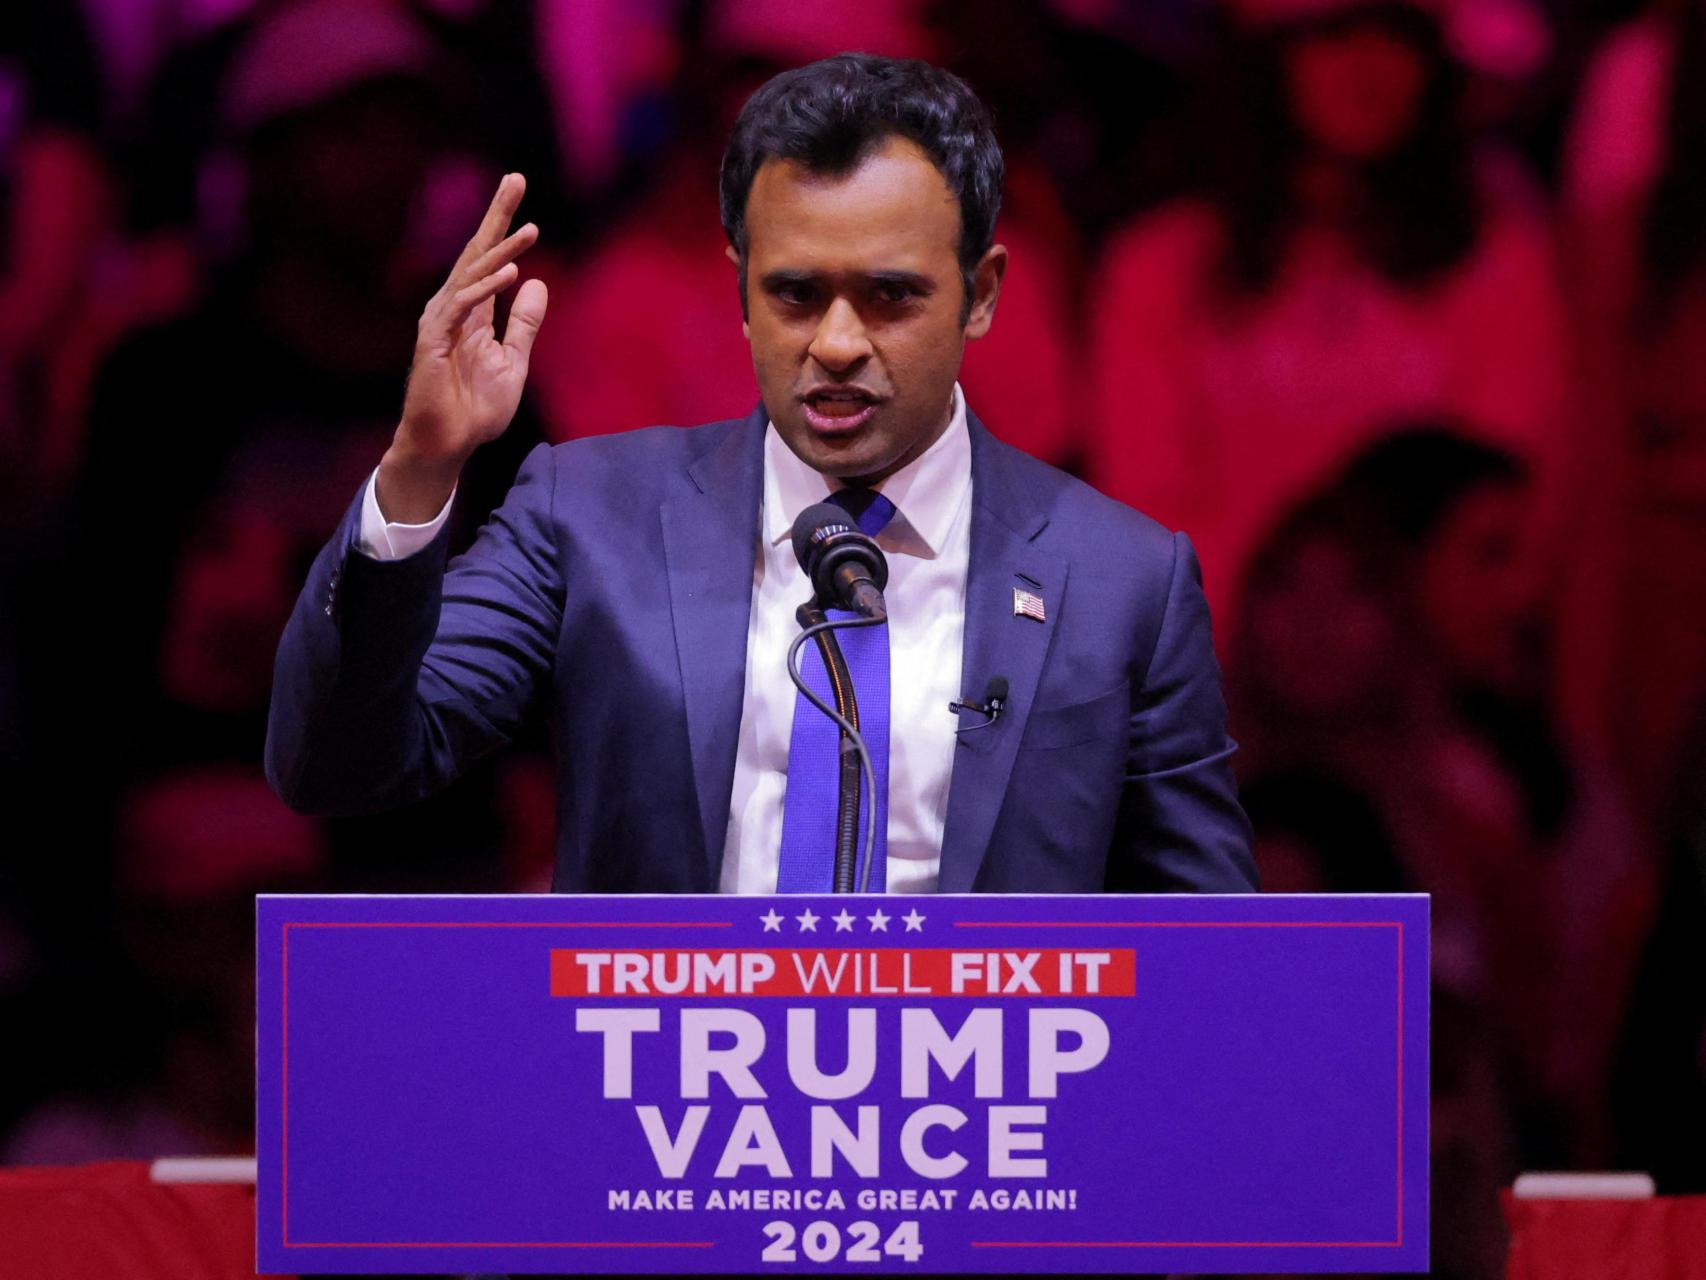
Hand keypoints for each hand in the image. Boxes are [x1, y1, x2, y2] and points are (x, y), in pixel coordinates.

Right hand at [379, 173, 547, 520]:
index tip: (518, 189)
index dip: (503, 225)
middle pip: (476, 253)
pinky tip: (510, 275)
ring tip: (530, 229)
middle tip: (515, 179)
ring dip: (501, 251)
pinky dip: (485, 289)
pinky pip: (462, 308)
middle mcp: (454, 308)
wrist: (447, 444)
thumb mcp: (513, 362)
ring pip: (472, 275)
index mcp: (473, 310)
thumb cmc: (474, 408)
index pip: (490, 259)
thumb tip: (538, 285)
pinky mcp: (433, 341)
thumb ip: (524, 325)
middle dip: (496, 216)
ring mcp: (441, 322)